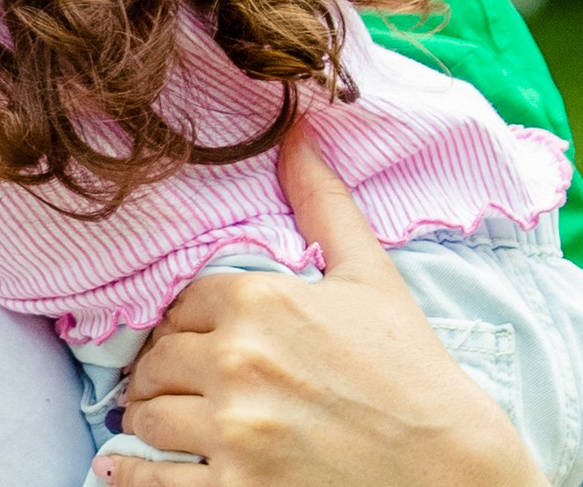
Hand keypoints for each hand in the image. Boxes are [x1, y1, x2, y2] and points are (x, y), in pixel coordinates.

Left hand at [108, 129, 539, 486]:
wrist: (457, 473)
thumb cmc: (416, 377)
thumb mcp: (372, 280)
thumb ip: (324, 205)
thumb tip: (298, 131)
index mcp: (263, 302)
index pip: (181, 304)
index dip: (186, 323)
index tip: (196, 339)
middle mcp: (238, 362)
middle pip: (157, 359)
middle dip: (163, 370)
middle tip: (176, 383)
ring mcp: (234, 432)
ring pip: (146, 415)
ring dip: (149, 418)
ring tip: (163, 421)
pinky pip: (152, 480)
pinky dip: (132, 473)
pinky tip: (125, 467)